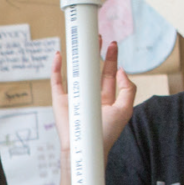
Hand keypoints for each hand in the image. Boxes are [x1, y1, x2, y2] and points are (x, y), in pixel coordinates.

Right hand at [50, 39, 135, 155]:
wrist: (84, 148)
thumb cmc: (106, 133)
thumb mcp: (124, 110)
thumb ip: (127, 89)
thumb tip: (121, 70)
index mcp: (106, 100)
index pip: (109, 75)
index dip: (112, 60)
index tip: (114, 44)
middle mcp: (90, 97)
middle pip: (94, 70)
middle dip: (97, 53)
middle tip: (99, 36)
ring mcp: (75, 98)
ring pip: (75, 72)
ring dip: (78, 56)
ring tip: (81, 41)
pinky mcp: (60, 101)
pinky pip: (57, 81)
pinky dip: (56, 67)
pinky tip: (59, 55)